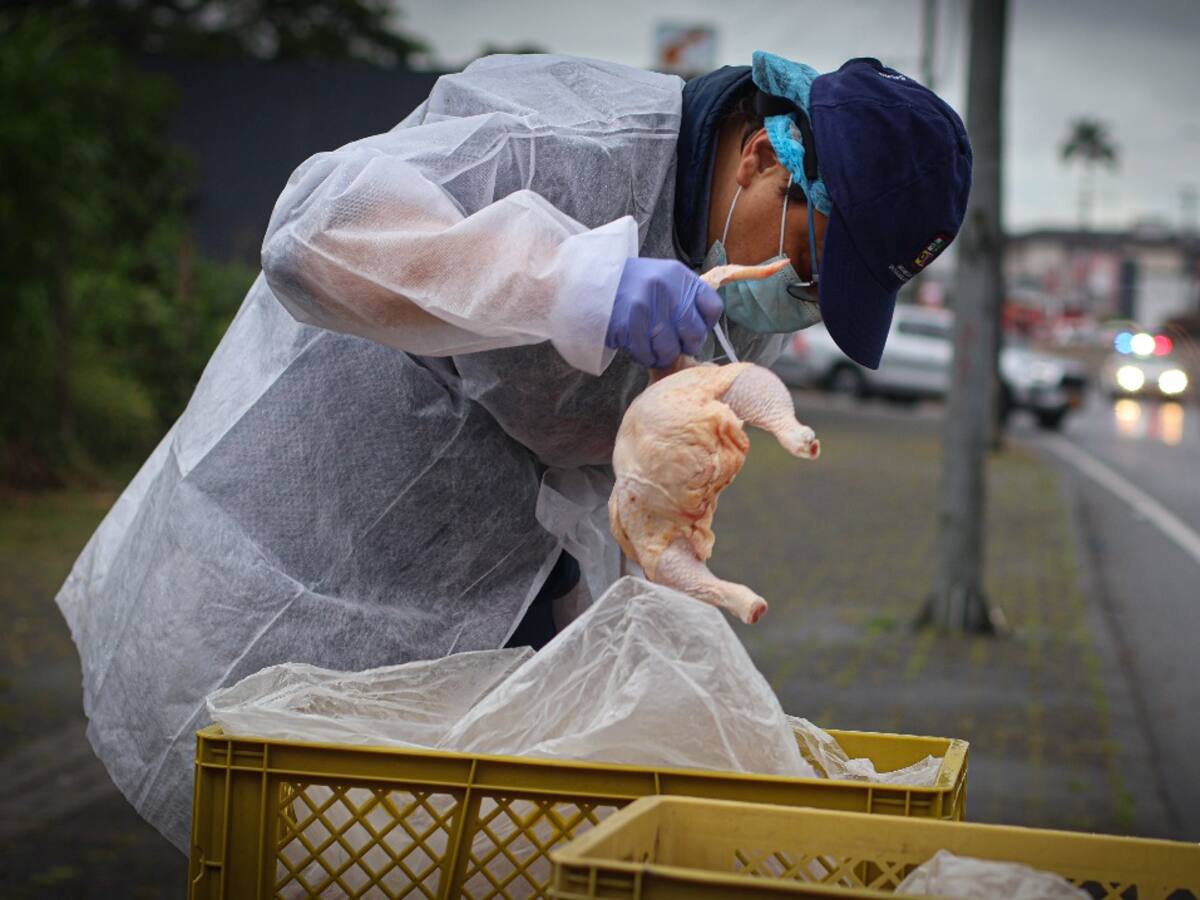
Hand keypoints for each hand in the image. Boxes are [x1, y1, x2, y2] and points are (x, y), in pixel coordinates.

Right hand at [606, 258, 723, 367]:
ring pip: (670, 350)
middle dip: (686, 346)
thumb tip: (703, 328)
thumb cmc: (634, 285)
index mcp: (680, 276)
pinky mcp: (627, 324)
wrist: (594, 282)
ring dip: (663, 355)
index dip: (705, 325)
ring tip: (653, 347)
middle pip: (694, 334)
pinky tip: (638, 346)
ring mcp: (646, 307)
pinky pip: (646, 355)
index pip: (713, 308)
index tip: (692, 328)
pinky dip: (644, 357)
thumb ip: (686, 298)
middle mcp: (666, 289)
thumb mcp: (665, 279)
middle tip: (673, 344)